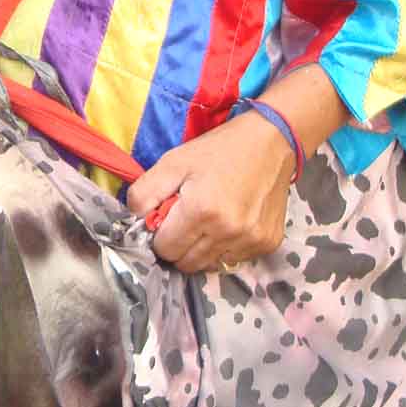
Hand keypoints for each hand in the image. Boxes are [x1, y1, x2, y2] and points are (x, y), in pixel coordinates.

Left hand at [126, 110, 295, 273]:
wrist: (272, 141)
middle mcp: (228, 231)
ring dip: (201, 249)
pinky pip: (233, 260)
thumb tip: (134, 220)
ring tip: (207, 221)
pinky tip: (228, 223)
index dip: (160, 236)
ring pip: (209, 265)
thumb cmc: (218, 150)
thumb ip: (145, 193)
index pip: (165, 249)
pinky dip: (225, 248)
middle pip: (186, 263)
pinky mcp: (267, 243)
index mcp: (201, 210)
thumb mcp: (173, 162)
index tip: (166, 220)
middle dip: (178, 246)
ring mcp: (251, 240)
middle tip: (184, 221)